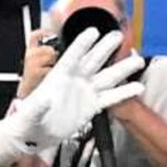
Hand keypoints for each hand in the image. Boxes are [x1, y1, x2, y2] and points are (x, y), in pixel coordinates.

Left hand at [0, 29, 146, 165]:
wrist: (35, 135)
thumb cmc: (28, 120)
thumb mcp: (29, 113)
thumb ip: (37, 106)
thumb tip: (45, 101)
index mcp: (58, 76)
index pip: (72, 56)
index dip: (82, 44)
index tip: (93, 31)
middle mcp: (75, 80)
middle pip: (93, 60)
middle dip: (106, 48)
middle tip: (118, 35)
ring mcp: (85, 92)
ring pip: (107, 77)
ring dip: (122, 68)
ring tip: (137, 60)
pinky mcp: (92, 106)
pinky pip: (111, 97)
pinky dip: (124, 93)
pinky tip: (137, 87)